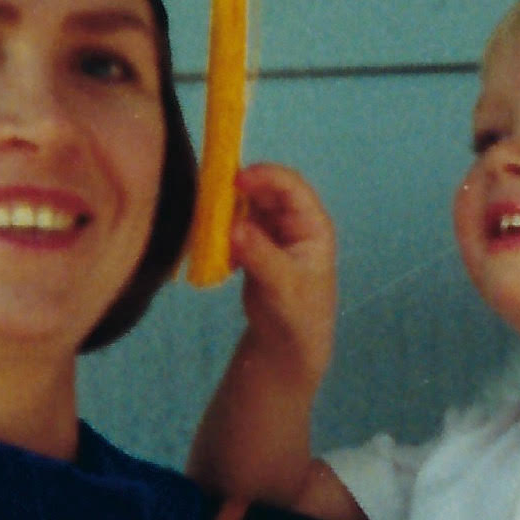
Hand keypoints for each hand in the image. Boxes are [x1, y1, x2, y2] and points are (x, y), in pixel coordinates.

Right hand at [226, 162, 335, 392]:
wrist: (286, 343)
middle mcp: (294, 222)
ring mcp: (273, 231)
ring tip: (207, 221)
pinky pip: (235, 224)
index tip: (235, 180)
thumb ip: (260, 255)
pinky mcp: (254, 244)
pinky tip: (212, 244)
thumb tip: (234, 227)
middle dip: (239, 190)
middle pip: (265, 191)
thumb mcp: (282, 286)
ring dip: (227, 209)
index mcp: (312, 226)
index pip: (292, 187)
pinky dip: (222, 228)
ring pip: (247, 206)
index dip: (265, 176)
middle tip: (210, 197)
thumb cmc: (297, 315)